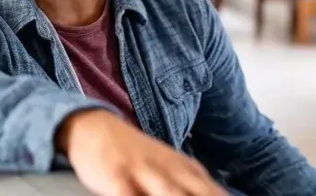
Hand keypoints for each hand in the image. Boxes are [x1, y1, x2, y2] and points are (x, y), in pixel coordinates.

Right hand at [56, 110, 226, 195]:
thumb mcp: (170, 167)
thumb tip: (223, 194)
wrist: (93, 127)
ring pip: (171, 195)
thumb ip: (196, 185)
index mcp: (185, 169)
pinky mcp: (117, 178)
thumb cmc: (135, 155)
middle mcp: (169, 170)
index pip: (216, 193)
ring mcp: (143, 173)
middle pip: (200, 193)